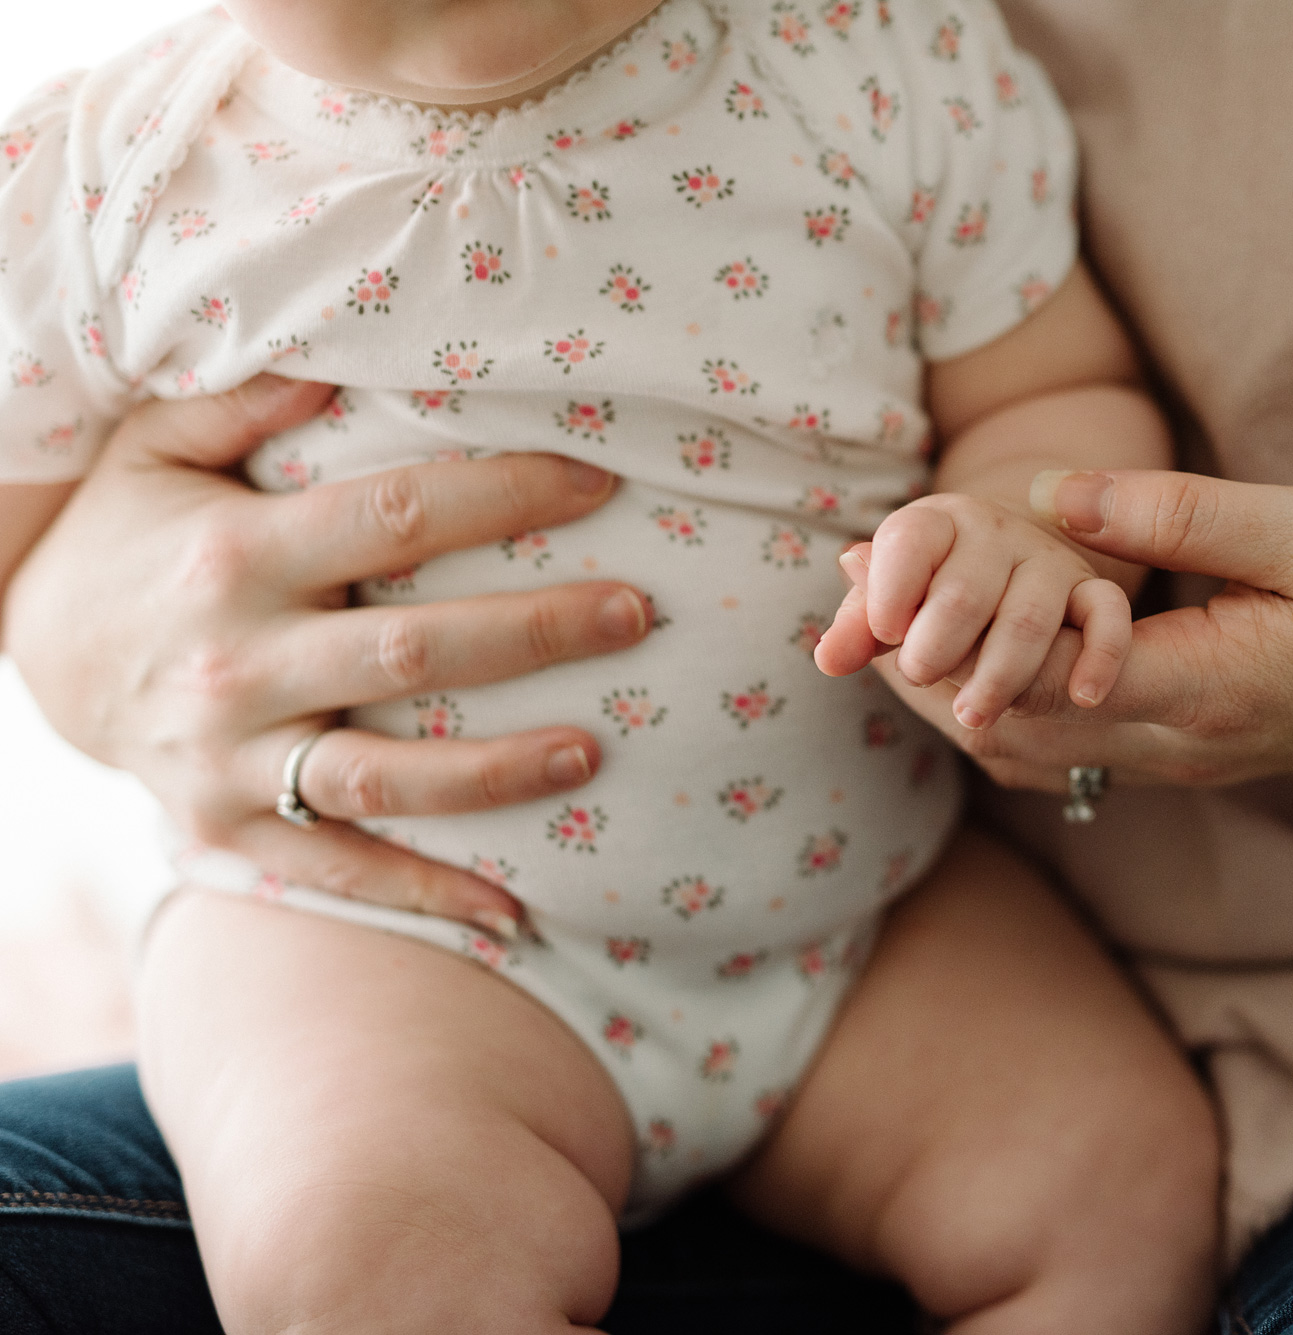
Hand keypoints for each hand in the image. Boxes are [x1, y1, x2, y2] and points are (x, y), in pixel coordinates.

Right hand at [0, 377, 651, 932]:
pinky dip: (422, 893)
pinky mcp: (226, 827)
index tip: (598, 481)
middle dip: (537, 632)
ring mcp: (231, 756)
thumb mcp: (156, 449)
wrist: (35, 657)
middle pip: (413, 649)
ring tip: (595, 749)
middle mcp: (237, 660)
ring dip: (497, 771)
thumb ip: (243, 400)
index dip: (502, 496)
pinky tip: (511, 912)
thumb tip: (338, 359)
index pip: (393, 516)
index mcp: (235, 554)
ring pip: (385, 774)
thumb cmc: (132, 534)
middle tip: (639, 612)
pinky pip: (337, 867)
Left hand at [812, 493, 1130, 729]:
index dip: (892, 588)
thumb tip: (828, 656)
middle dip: (938, 644)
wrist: (1012, 566)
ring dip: (998, 674)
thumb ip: (860, 627)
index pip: (911, 541)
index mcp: (937, 524)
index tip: (885, 631)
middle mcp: (996, 534)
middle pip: (965, 591)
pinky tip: (1082, 698)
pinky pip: (1107, 615)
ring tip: (972, 713)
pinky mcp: (1092, 591)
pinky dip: (1099, 657)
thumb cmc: (934, 593)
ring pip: (1028, 618)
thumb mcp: (892, 603)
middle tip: (920, 675)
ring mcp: (1049, 562)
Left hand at [870, 470, 1292, 792]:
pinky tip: (978, 646)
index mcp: (1207, 690)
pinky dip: (1006, 699)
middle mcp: (1183, 746)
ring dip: (953, 689)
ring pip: (1030, 751)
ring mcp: (1188, 759)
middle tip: (842, 596)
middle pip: (1005, 730)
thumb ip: (1183, 515)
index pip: (1028, 677)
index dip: (936, 631)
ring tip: (882, 616)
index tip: (863, 575)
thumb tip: (1054, 494)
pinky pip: (1071, 745)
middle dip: (918, 669)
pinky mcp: (1198, 747)